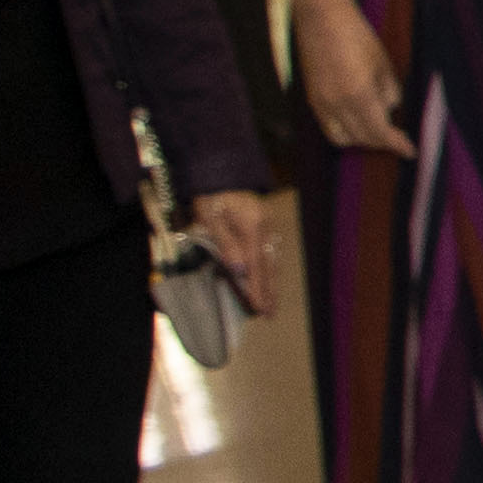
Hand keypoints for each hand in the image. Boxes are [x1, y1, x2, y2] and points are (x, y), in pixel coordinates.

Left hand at [191, 188, 281, 321]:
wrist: (220, 169)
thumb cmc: (211, 193)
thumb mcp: (211, 217)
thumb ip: (226, 243)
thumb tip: (239, 270)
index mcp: (253, 227)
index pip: (255, 265)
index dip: (257, 288)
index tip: (259, 308)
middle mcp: (265, 229)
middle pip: (268, 265)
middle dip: (268, 290)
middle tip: (269, 313)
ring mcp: (267, 226)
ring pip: (271, 259)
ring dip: (270, 282)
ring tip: (271, 301)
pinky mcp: (264, 224)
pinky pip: (269, 251)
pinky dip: (268, 268)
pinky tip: (267, 276)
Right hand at [295, 5, 410, 158]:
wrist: (323, 19)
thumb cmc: (358, 37)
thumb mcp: (383, 65)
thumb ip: (389, 93)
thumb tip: (390, 111)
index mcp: (358, 95)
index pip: (380, 132)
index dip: (397, 144)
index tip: (410, 151)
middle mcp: (336, 104)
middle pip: (362, 138)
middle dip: (382, 142)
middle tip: (398, 139)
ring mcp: (320, 103)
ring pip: (342, 138)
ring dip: (362, 139)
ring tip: (377, 131)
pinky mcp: (312, 98)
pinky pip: (328, 127)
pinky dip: (344, 131)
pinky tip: (356, 121)